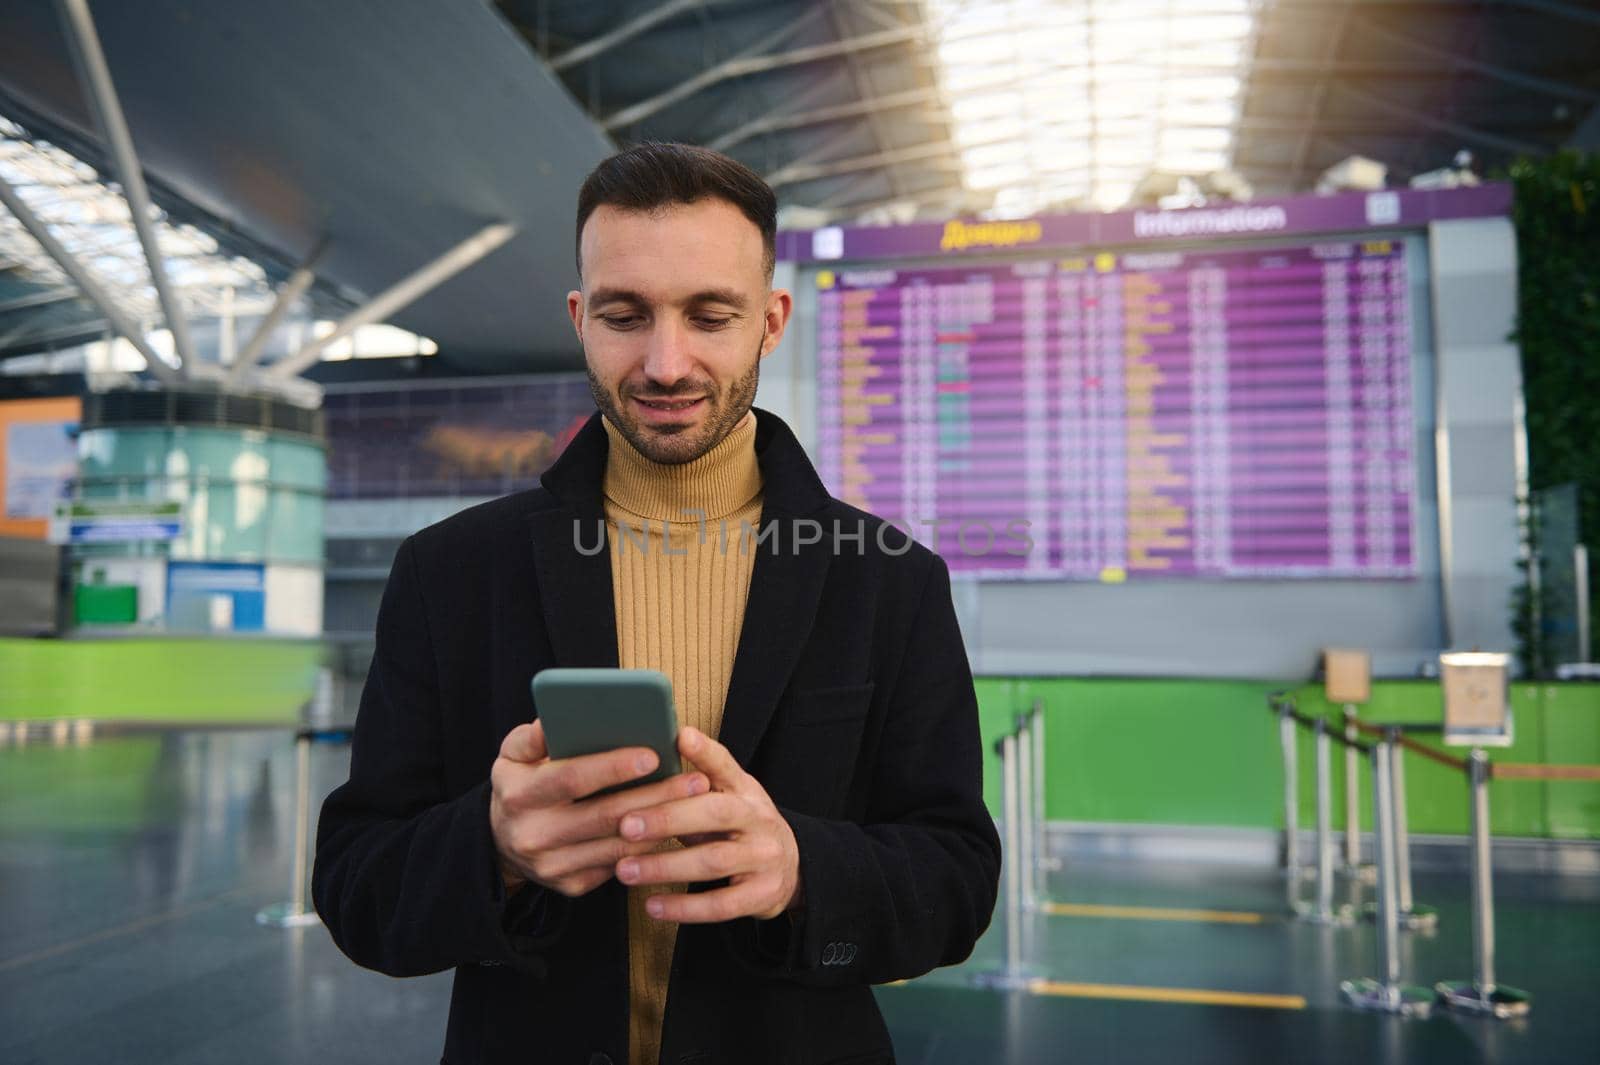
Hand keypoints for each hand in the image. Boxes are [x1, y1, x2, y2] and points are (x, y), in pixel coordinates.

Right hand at [490, 720, 709, 897]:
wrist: (501, 843)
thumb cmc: (520, 786)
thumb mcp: (512, 755)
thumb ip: (533, 736)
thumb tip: (556, 718)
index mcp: (520, 795)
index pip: (571, 778)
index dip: (613, 767)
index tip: (653, 754)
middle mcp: (534, 835)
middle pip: (605, 815)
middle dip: (655, 795)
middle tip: (696, 779)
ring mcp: (553, 866)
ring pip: (618, 844)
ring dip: (662, 823)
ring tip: (695, 800)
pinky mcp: (572, 885)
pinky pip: (619, 866)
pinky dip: (649, 846)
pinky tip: (675, 826)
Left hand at [612, 726, 802, 922]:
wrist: (791, 869)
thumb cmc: (742, 826)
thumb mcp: (730, 795)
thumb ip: (702, 773)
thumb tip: (670, 739)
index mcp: (746, 791)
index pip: (726, 766)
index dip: (705, 752)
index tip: (678, 737)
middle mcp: (759, 820)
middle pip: (716, 813)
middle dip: (668, 818)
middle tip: (624, 824)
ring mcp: (764, 859)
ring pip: (713, 861)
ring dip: (665, 866)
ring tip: (624, 870)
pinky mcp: (761, 896)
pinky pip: (720, 905)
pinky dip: (684, 907)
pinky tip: (652, 906)